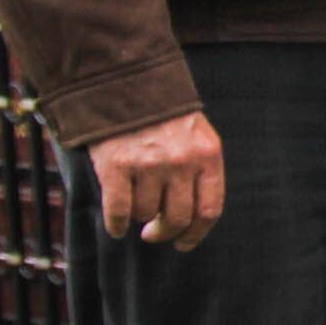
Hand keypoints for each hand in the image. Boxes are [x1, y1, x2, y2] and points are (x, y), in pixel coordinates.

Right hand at [88, 110, 224, 250]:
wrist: (123, 80)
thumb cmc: (161, 112)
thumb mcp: (195, 133)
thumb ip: (199, 167)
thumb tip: (190, 217)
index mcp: (207, 153)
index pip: (209, 209)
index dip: (196, 233)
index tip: (183, 243)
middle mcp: (181, 161)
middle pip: (177, 218)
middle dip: (164, 232)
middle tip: (153, 234)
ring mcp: (149, 163)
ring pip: (145, 213)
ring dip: (139, 217)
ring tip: (134, 206)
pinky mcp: (117, 165)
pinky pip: (118, 211)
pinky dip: (116, 225)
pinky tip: (116, 227)